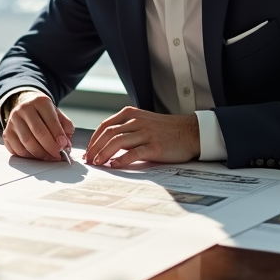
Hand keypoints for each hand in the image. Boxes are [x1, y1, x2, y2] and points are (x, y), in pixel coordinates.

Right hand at [2, 90, 74, 161]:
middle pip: (38, 132)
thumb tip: (66, 143)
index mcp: (39, 102)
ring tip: (49, 157)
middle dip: (50, 147)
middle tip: (58, 155)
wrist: (25, 106)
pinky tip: (37, 155)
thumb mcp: (57, 113)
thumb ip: (65, 126)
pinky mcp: (6, 133)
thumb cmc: (43, 113)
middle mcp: (24, 109)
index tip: (64, 146)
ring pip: (27, 142)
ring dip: (41, 154)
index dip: (58, 135)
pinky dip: (29, 156)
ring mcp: (13, 121)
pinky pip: (17, 149)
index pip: (50, 120)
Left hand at [85, 107, 199, 167]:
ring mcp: (146, 133)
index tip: (87, 151)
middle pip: (108, 133)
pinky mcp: (155, 146)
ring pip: (117, 142)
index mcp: (131, 114)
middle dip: (94, 147)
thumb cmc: (167, 130)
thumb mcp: (143, 122)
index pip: (105, 125)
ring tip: (97, 163)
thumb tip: (107, 144)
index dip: (93, 139)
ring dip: (103, 153)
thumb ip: (127, 128)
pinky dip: (121, 160)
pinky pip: (134, 153)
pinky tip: (114, 165)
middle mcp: (137, 121)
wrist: (191, 132)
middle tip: (88, 160)